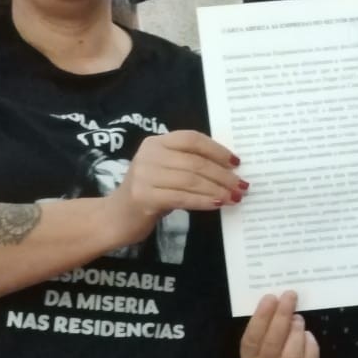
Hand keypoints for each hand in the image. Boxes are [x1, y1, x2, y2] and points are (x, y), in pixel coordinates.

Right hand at [112, 131, 242, 241]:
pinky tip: (218, 204)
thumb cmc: (148, 194)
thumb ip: (189, 165)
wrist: (115, 218)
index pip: (192, 139)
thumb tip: (229, 170)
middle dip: (223, 175)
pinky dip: (204, 200)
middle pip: (195, 162)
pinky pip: (182, 197)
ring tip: (234, 197)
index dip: (217, 150)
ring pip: (191, 180)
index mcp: (156, 143)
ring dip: (217, 189)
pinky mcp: (144, 196)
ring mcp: (144, 175)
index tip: (236, 163)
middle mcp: (149, 154)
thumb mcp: (166, 172)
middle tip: (242, 186)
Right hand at [240, 291, 319, 357]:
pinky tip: (307, 336)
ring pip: (292, 355)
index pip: (253, 336)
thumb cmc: (268, 346)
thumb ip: (266, 320)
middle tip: (290, 296)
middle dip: (282, 316)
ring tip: (298, 319)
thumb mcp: (261, 335)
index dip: (262, 316)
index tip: (271, 297)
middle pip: (273, 342)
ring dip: (297, 331)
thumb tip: (279, 299)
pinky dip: (311, 345)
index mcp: (249, 355)